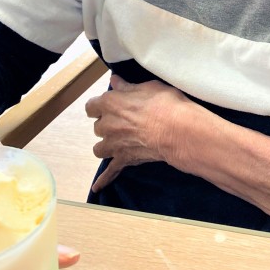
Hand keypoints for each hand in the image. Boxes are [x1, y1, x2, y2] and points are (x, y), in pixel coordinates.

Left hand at [85, 74, 191, 191]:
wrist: (177, 129)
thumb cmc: (165, 103)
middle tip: (124, 122)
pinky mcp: (124, 160)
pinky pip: (110, 172)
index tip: (110, 106)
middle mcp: (107, 125)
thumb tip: (114, 81)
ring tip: (117, 143)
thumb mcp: (147, 87)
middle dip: (107, 125)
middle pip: (98, 127)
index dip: (100, 106)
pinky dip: (104, 180)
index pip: (91, 106)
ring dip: (106, 145)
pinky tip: (97, 188)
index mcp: (110, 103)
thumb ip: (127, 87)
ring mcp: (114, 144)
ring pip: (99, 148)